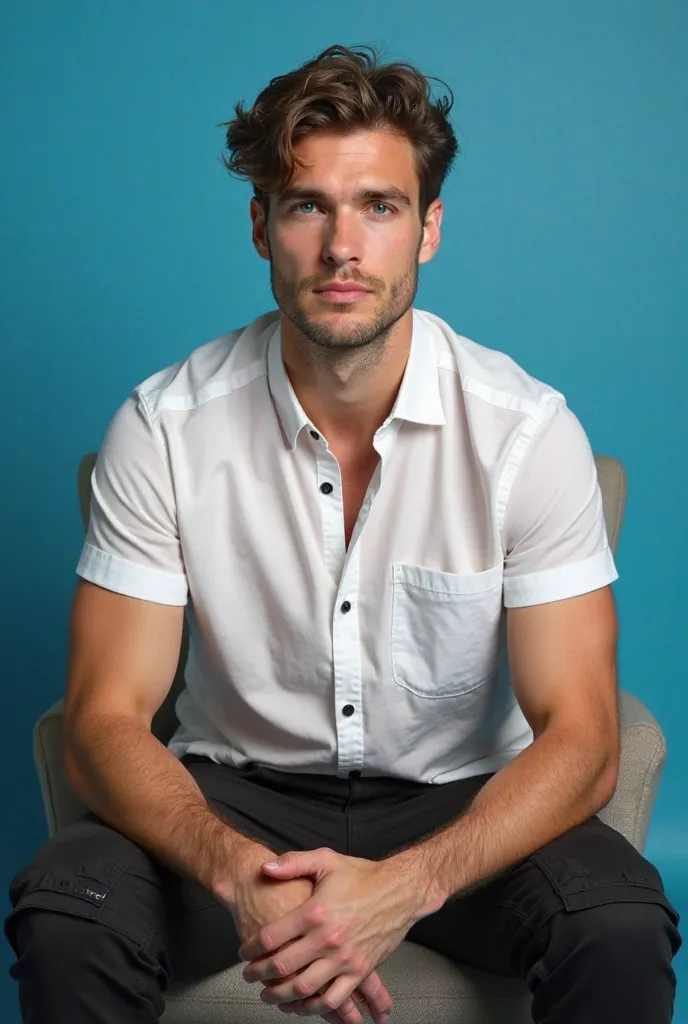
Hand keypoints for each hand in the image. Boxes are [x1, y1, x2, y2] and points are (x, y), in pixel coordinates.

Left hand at [221, 843, 387, 1023]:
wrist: (400, 890)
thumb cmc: (362, 875)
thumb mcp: (325, 860)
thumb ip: (292, 863)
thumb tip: (264, 868)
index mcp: (315, 912)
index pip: (271, 937)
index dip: (251, 948)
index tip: (244, 952)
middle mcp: (327, 939)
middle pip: (283, 966)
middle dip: (259, 974)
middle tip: (249, 975)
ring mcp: (344, 958)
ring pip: (304, 988)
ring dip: (281, 996)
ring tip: (269, 995)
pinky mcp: (359, 971)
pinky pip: (333, 999)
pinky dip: (314, 1008)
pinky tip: (302, 1006)